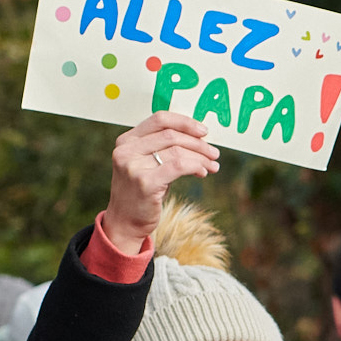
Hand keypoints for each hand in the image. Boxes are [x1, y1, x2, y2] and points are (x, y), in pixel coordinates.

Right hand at [101, 111, 218, 252]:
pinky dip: (196, 166)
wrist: (125, 221)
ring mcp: (133, 166)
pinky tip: (203, 172)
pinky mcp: (145, 182)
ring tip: (213, 165)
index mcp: (126, 140)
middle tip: (214, 153)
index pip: (160, 119)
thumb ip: (162, 147)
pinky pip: (179, 166)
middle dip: (198, 143)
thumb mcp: (146, 164)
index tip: (203, 131)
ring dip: (201, 157)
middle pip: (171, 135)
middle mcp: (126, 150)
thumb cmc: (142, 190)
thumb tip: (199, 136)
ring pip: (177, 150)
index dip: (185, 122)